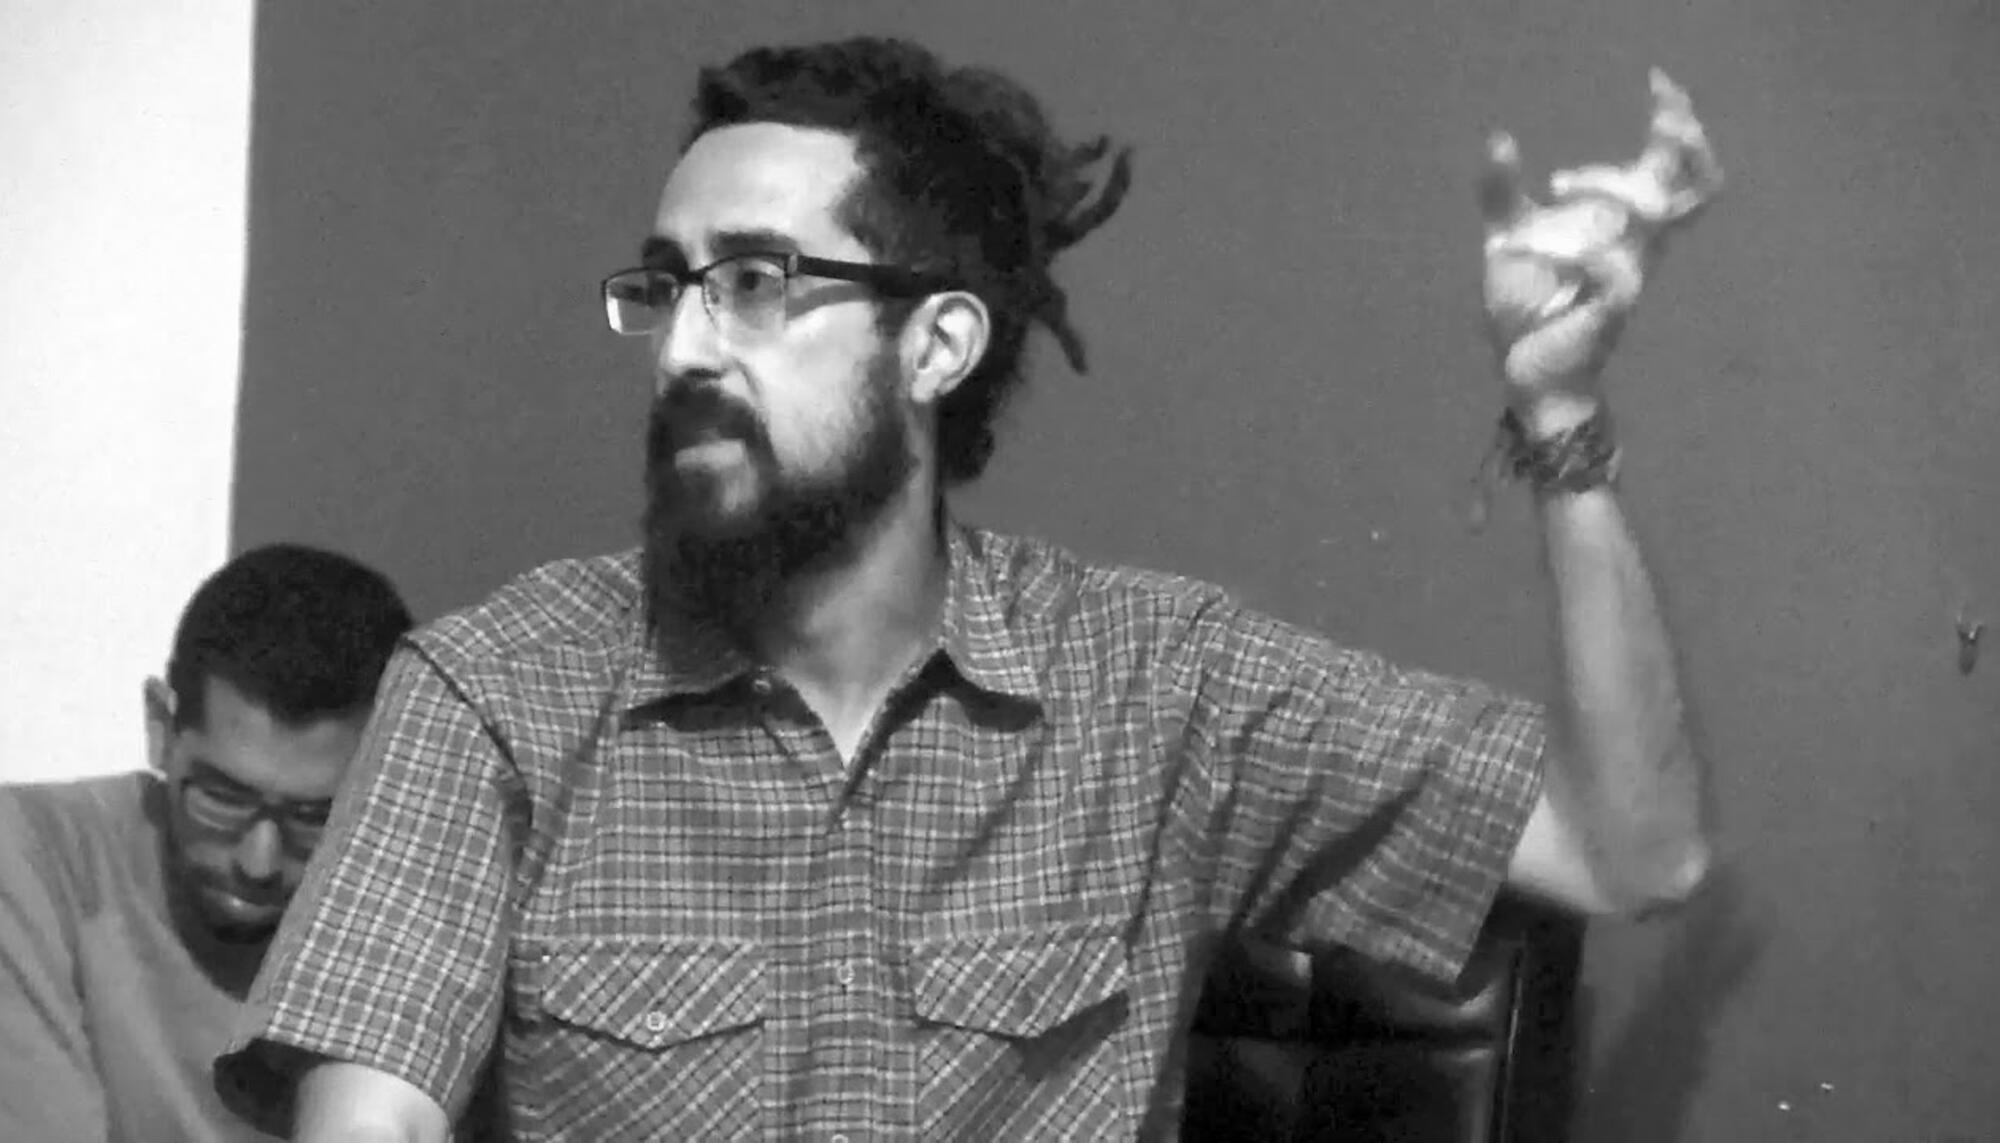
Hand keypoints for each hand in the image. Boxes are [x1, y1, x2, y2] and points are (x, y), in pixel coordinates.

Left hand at [1479, 68, 1721, 434]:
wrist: (1527, 376)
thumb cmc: (1530, 312)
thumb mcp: (1508, 240)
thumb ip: (1502, 193)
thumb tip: (1499, 136)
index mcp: (1622, 228)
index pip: (1672, 170)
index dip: (1680, 126)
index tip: (1661, 86)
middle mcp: (1638, 249)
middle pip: (1691, 185)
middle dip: (1682, 142)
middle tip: (1659, 115)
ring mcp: (1628, 278)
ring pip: (1651, 216)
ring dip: (1606, 185)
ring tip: (1554, 181)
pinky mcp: (1609, 312)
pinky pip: (1611, 272)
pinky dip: (1573, 253)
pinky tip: (1531, 249)